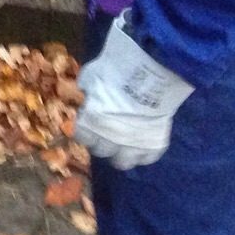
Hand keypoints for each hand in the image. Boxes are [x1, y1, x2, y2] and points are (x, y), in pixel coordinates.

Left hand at [74, 12, 193, 169]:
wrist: (146, 76)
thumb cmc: (114, 72)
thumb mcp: (90, 78)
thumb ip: (85, 93)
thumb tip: (83, 97)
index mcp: (90, 124)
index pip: (81, 137)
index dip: (85, 130)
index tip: (88, 124)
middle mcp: (108, 140)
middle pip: (100, 151)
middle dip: (101, 141)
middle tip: (106, 131)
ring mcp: (132, 147)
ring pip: (122, 163)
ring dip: (121, 153)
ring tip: (124, 142)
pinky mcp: (153, 147)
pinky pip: (146, 158)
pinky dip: (143, 151)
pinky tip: (142, 140)